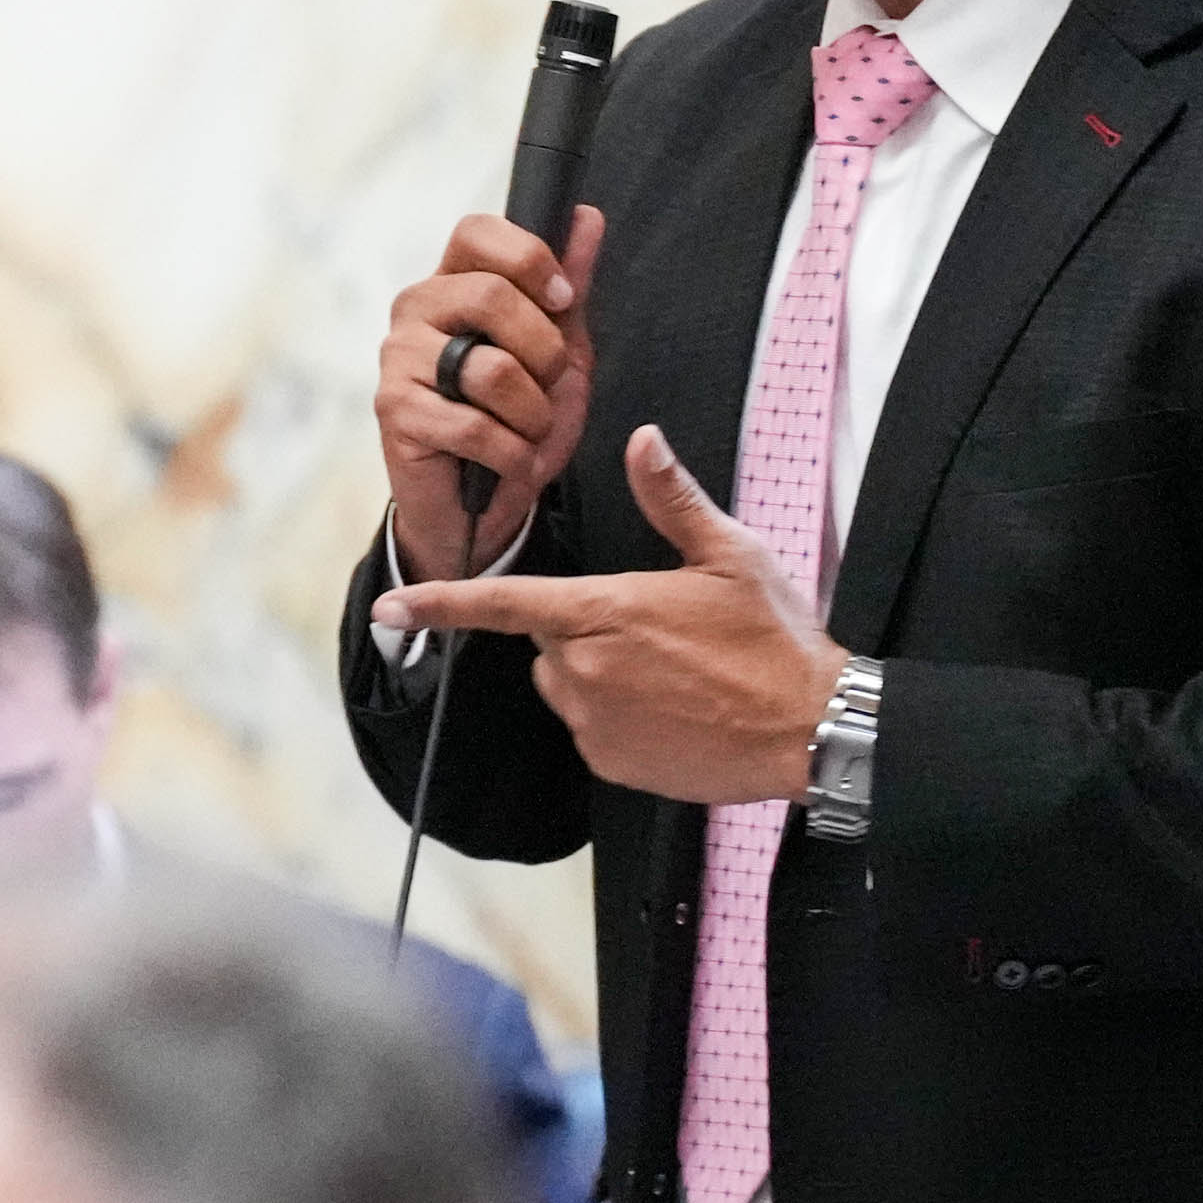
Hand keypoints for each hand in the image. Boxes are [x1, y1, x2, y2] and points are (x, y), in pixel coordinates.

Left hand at [371, 425, 846, 806]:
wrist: (811, 729)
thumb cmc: (774, 639)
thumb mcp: (730, 555)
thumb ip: (672, 499)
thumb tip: (643, 439)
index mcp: (604, 612)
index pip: (502, 602)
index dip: (440, 603)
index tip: (390, 606)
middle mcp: (585, 670)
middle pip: (550, 638)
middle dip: (586, 627)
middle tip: (662, 628)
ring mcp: (595, 722)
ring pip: (568, 684)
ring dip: (601, 673)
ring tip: (676, 671)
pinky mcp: (611, 764)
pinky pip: (593, 727)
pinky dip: (619, 715)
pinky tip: (676, 709)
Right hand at [375, 205, 606, 579]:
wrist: (481, 507)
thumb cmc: (516, 421)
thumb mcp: (559, 350)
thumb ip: (570, 286)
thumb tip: (587, 218)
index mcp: (454, 281)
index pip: (476, 231)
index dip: (529, 258)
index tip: (563, 300)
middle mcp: (416, 309)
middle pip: (491, 295)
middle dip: (546, 353)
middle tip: (548, 387)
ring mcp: (399, 358)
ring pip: (491, 368)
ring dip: (533, 414)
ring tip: (527, 433)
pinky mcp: (394, 411)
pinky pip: (476, 426)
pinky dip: (513, 454)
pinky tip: (508, 462)